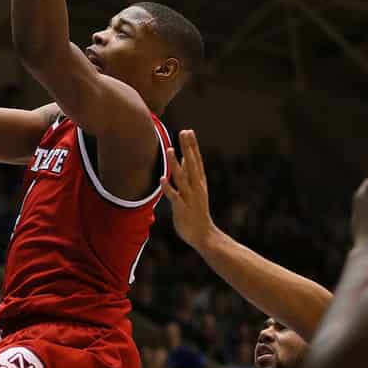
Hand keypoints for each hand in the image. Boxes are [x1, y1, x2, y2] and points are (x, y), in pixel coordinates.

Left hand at [161, 129, 216, 249]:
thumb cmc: (197, 212)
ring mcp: (190, 197)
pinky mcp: (182, 209)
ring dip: (175, 163)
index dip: (192, 146)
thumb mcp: (196, 190)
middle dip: (187, 148)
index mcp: (199, 182)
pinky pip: (174, 197)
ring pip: (182, 178)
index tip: (188, 131)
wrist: (204, 235)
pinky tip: (162, 179)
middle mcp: (196, 187)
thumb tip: (183, 158)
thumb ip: (189, 174)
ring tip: (169, 149)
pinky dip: (169, 188)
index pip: (196, 161)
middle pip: (191, 164)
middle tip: (184, 132)